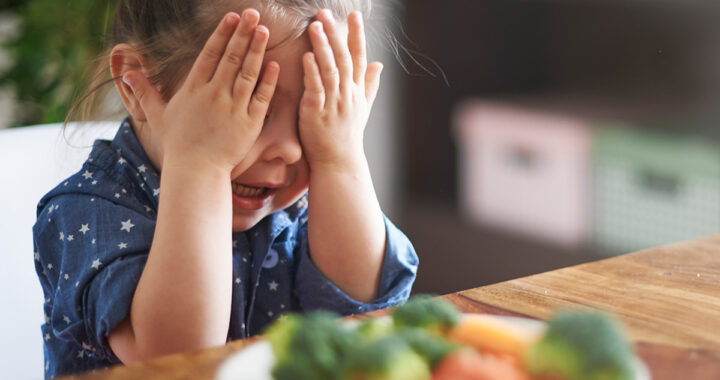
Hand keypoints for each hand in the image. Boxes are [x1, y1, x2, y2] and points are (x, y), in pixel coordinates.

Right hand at [121, 10, 278, 174]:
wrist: (196, 170)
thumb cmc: (178, 144)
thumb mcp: (158, 116)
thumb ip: (145, 92)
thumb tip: (126, 73)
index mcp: (194, 89)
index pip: (210, 54)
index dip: (222, 33)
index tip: (232, 17)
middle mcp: (214, 94)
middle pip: (231, 57)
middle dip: (242, 33)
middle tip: (253, 14)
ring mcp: (233, 108)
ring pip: (248, 72)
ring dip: (257, 50)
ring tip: (264, 30)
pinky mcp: (249, 123)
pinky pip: (261, 97)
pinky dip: (268, 80)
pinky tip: (275, 64)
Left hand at [299, 10, 382, 169]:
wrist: (338, 163)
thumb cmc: (347, 136)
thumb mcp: (362, 109)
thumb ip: (369, 85)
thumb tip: (380, 64)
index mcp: (357, 91)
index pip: (359, 58)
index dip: (356, 36)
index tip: (355, 16)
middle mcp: (348, 95)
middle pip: (344, 59)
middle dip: (335, 35)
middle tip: (325, 14)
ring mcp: (333, 104)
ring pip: (330, 70)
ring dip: (322, 47)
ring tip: (314, 27)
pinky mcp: (317, 113)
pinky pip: (316, 89)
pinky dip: (312, 73)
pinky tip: (306, 57)